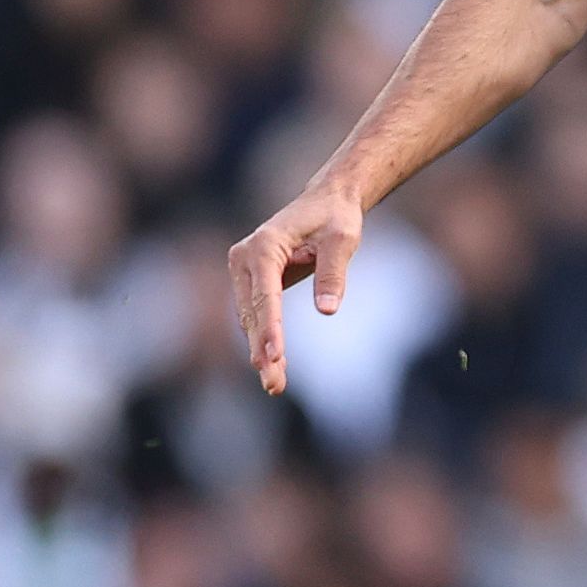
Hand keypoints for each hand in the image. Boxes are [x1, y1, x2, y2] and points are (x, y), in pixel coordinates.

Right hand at [228, 182, 365, 397]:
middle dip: (263, 349)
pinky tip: (272, 364)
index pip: (266, 295)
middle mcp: (244, 257)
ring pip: (251, 317)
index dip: (270, 328)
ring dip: (261, 350)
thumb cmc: (336, 218)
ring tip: (275, 385)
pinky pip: (256, 313)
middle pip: (253, 312)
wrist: (326, 201)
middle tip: (273, 384)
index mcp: (264, 246)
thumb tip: (328, 311)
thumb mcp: (343, 241)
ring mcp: (243, 269)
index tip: (274, 355)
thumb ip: (333, 274)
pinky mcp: (250, 280)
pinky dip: (263, 338)